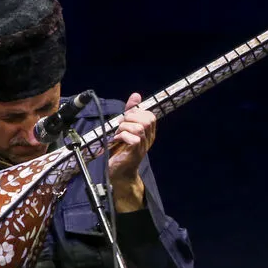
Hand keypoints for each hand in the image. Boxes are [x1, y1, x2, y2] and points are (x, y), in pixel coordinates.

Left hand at [108, 93, 156, 211]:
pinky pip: (133, 139)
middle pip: (147, 119)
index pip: (150, 115)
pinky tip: (117, 140)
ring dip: (124, 128)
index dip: (137, 112)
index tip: (126, 118)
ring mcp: (143, 146)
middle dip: (130, 118)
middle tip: (121, 126)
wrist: (119, 172)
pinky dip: (122, 136)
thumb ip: (131, 111)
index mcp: (148, 132)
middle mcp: (148, 138)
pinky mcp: (136, 153)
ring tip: (118, 134)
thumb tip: (136, 95)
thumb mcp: (126, 126)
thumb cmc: (121, 149)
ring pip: (139, 128)